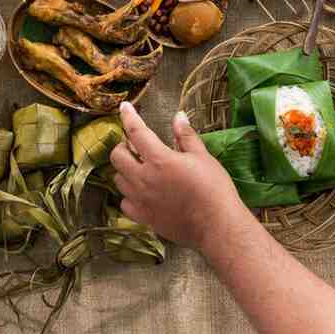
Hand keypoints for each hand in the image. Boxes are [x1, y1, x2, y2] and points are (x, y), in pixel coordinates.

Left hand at [110, 102, 252, 251]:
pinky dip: (129, 194)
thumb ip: (186, 136)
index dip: (128, 117)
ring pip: (118, 179)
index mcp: (159, 159)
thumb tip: (179, 116)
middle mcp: (144, 179)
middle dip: (123, 146)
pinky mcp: (143, 218)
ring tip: (139, 167)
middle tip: (136, 145)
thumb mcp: (202, 157)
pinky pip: (125, 203)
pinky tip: (141, 192)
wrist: (216, 225)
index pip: (136, 132)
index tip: (124, 107)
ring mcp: (141, 200)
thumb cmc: (213, 188)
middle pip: (117, 156)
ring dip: (125, 170)